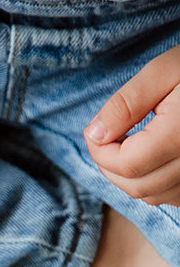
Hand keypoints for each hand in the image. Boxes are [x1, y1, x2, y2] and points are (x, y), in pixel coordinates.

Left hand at [84, 43, 179, 206]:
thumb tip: (94, 134)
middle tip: (108, 137)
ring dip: (130, 176)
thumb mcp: (164, 71)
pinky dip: (154, 183)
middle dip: (111, 166)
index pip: (127, 164)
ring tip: (130, 143)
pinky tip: (153, 156)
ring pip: (153, 196)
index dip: (100, 152)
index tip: (96, 131)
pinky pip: (173, 196)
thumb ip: (126, 103)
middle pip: (138, 186)